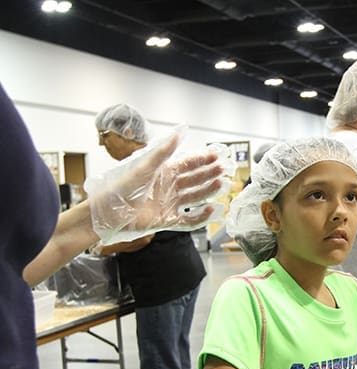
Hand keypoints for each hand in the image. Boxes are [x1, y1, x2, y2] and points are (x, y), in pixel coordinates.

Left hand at [85, 130, 225, 244]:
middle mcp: (168, 188)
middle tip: (223, 170)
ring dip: (207, 191)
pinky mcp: (167, 220)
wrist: (108, 214)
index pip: (186, 164)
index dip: (201, 160)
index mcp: (162, 173)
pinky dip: (201, 216)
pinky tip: (211, 210)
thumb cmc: (121, 189)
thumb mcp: (143, 167)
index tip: (215, 156)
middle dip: (208, 174)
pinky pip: (188, 219)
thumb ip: (162, 152)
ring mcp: (169, 204)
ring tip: (220, 185)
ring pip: (194, 197)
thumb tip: (177, 134)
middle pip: (194, 180)